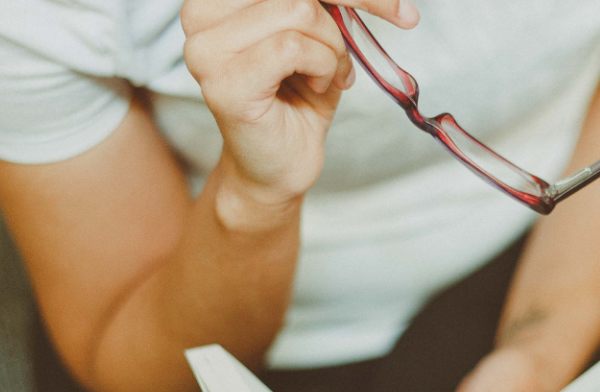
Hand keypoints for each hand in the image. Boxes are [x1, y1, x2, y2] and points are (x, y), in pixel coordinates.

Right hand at [181, 0, 418, 208]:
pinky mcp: (224, 83)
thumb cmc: (296, 98)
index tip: (399, 5)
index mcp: (217, 0)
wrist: (278, 166)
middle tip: (391, 21)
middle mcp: (200, 14)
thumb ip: (324, 2)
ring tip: (328, 73)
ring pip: (298, 10)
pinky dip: (323, 65)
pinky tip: (317, 85)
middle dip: (353, 2)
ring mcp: (207, 50)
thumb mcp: (318, 31)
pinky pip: (293, 47)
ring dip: (333, 46)